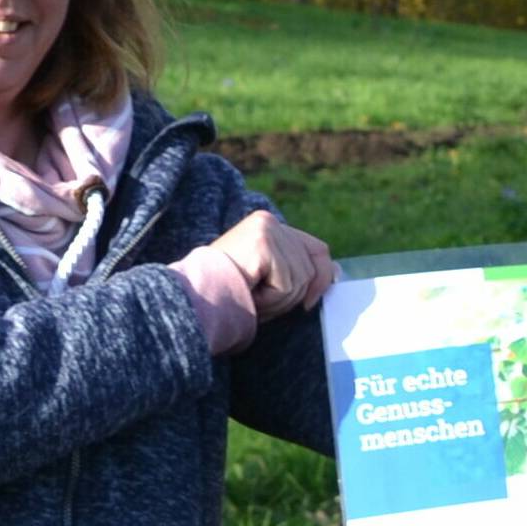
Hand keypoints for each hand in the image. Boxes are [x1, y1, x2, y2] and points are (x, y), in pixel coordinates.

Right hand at [208, 211, 335, 319]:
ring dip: (277, 300)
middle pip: (311, 269)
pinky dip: (271, 299)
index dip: (323, 278)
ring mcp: (267, 229)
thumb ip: (296, 270)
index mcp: (269, 227)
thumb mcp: (267, 278)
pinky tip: (248, 293)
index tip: (310, 303)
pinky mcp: (263, 242)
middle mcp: (269, 222)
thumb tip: (337, 273)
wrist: (190, 297)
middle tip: (259, 300)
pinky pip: (287, 284)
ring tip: (249, 295)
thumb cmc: (225, 292)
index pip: (317, 250)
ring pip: (301, 280)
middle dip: (291, 296)